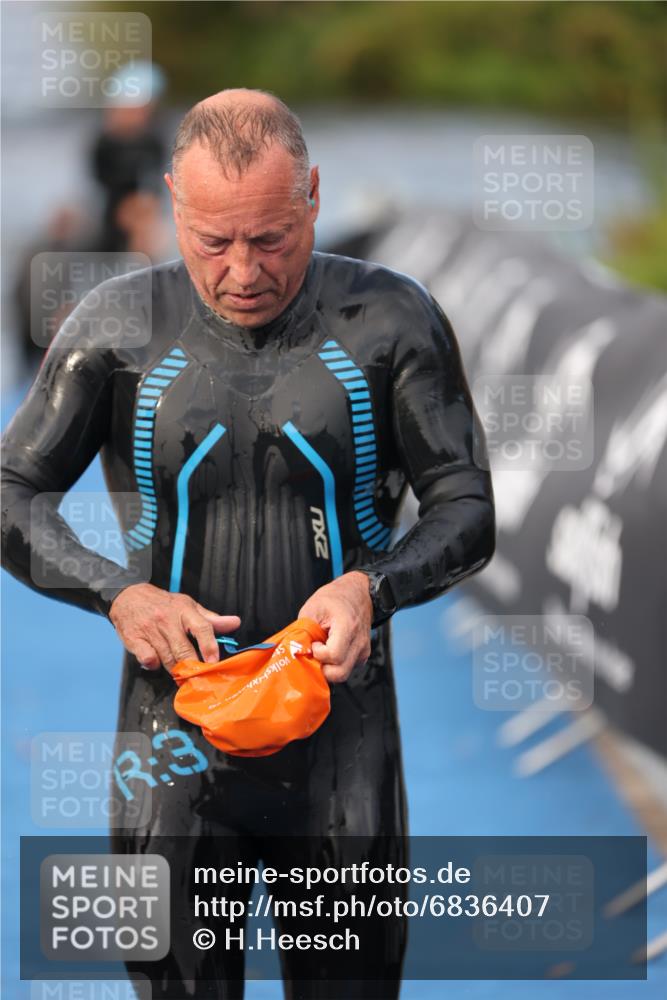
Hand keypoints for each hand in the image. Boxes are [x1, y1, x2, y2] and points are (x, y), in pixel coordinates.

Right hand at [108, 583, 240, 672]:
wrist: (129, 596)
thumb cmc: (163, 604)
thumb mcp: (188, 606)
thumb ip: (211, 618)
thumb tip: (235, 623)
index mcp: (184, 610)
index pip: (201, 627)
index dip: (209, 646)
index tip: (214, 661)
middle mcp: (167, 620)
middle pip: (184, 649)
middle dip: (193, 666)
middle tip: (199, 678)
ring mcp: (150, 630)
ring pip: (168, 658)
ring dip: (176, 669)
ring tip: (181, 672)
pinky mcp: (134, 639)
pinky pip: (148, 659)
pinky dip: (154, 665)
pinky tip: (157, 662)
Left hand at [298, 571, 371, 682]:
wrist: (358, 593)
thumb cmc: (335, 598)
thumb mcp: (312, 609)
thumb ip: (303, 631)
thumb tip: (294, 651)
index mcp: (347, 627)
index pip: (334, 655)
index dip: (319, 654)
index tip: (314, 644)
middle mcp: (359, 642)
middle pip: (340, 673)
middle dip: (323, 669)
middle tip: (315, 653)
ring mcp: (363, 650)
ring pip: (343, 674)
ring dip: (329, 668)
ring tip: (322, 651)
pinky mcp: (363, 655)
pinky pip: (347, 669)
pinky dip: (336, 665)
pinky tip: (331, 650)